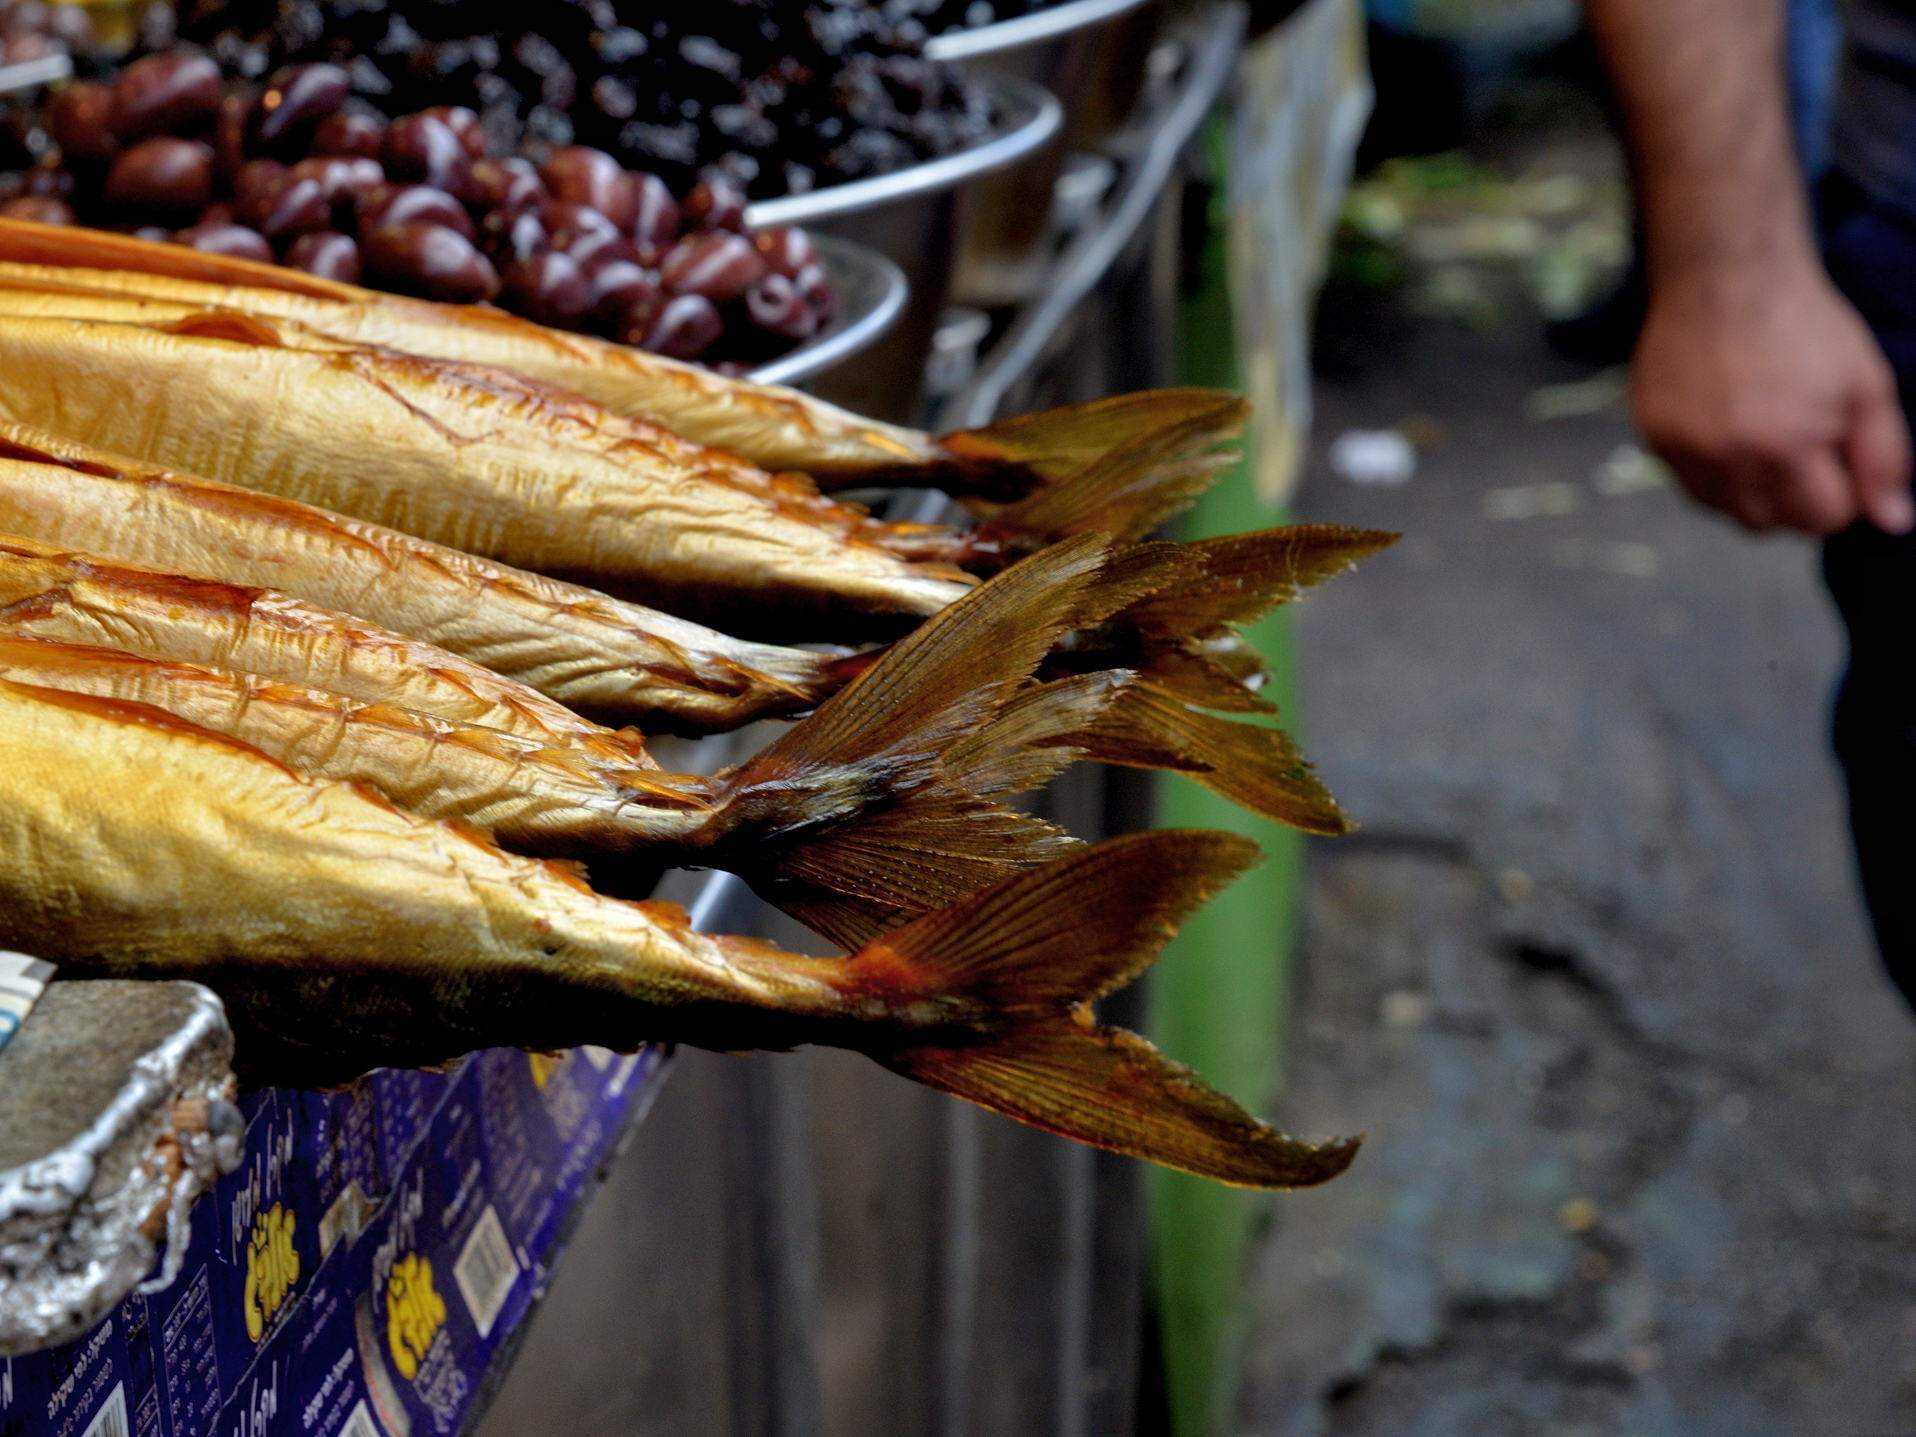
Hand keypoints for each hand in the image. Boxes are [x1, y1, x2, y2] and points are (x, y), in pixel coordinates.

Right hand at [1631, 256, 1913, 533]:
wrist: (1725, 277)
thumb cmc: (1801, 324)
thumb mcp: (1867, 384)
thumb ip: (1884, 458)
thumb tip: (1892, 521)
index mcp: (1787, 447)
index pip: (1821, 520)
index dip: (1839, 493)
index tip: (1836, 457)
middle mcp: (1728, 459)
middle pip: (1768, 526)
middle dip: (1793, 498)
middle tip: (1799, 447)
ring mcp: (1684, 451)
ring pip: (1725, 512)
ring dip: (1750, 490)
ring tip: (1761, 439)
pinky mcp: (1654, 438)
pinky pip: (1689, 485)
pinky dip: (1713, 471)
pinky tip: (1726, 429)